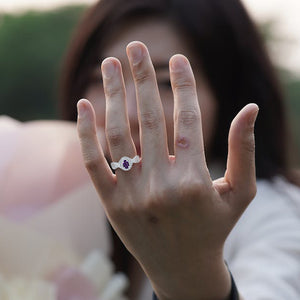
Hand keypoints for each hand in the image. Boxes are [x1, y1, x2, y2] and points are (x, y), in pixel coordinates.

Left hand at [77, 41, 257, 299]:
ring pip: (118, 135)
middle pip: (150, 119)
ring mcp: (132, 196)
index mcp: (195, 182)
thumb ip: (244, 151)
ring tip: (110, 63)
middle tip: (137, 47)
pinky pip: (94, 164)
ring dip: (114, 95)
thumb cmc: (214, 227)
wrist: (182, 268)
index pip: (188, 120)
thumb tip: (249, 108)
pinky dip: (86, 134)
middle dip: (144, 78)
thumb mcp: (240, 193)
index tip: (179, 60)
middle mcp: (161, 187)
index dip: (184, 86)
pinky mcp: (111, 205)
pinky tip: (84, 105)